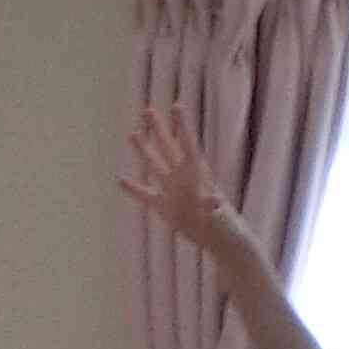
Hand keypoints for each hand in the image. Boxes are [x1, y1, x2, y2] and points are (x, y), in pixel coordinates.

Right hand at [118, 106, 237, 250]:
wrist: (223, 242)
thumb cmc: (227, 229)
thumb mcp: (221, 217)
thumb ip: (213, 207)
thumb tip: (214, 202)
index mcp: (197, 176)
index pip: (187, 146)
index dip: (182, 126)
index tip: (177, 106)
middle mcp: (183, 179)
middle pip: (167, 149)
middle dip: (157, 130)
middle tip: (147, 110)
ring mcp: (173, 192)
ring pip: (155, 166)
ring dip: (144, 151)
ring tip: (133, 133)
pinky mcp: (166, 208)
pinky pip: (146, 196)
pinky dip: (134, 189)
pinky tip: (120, 180)